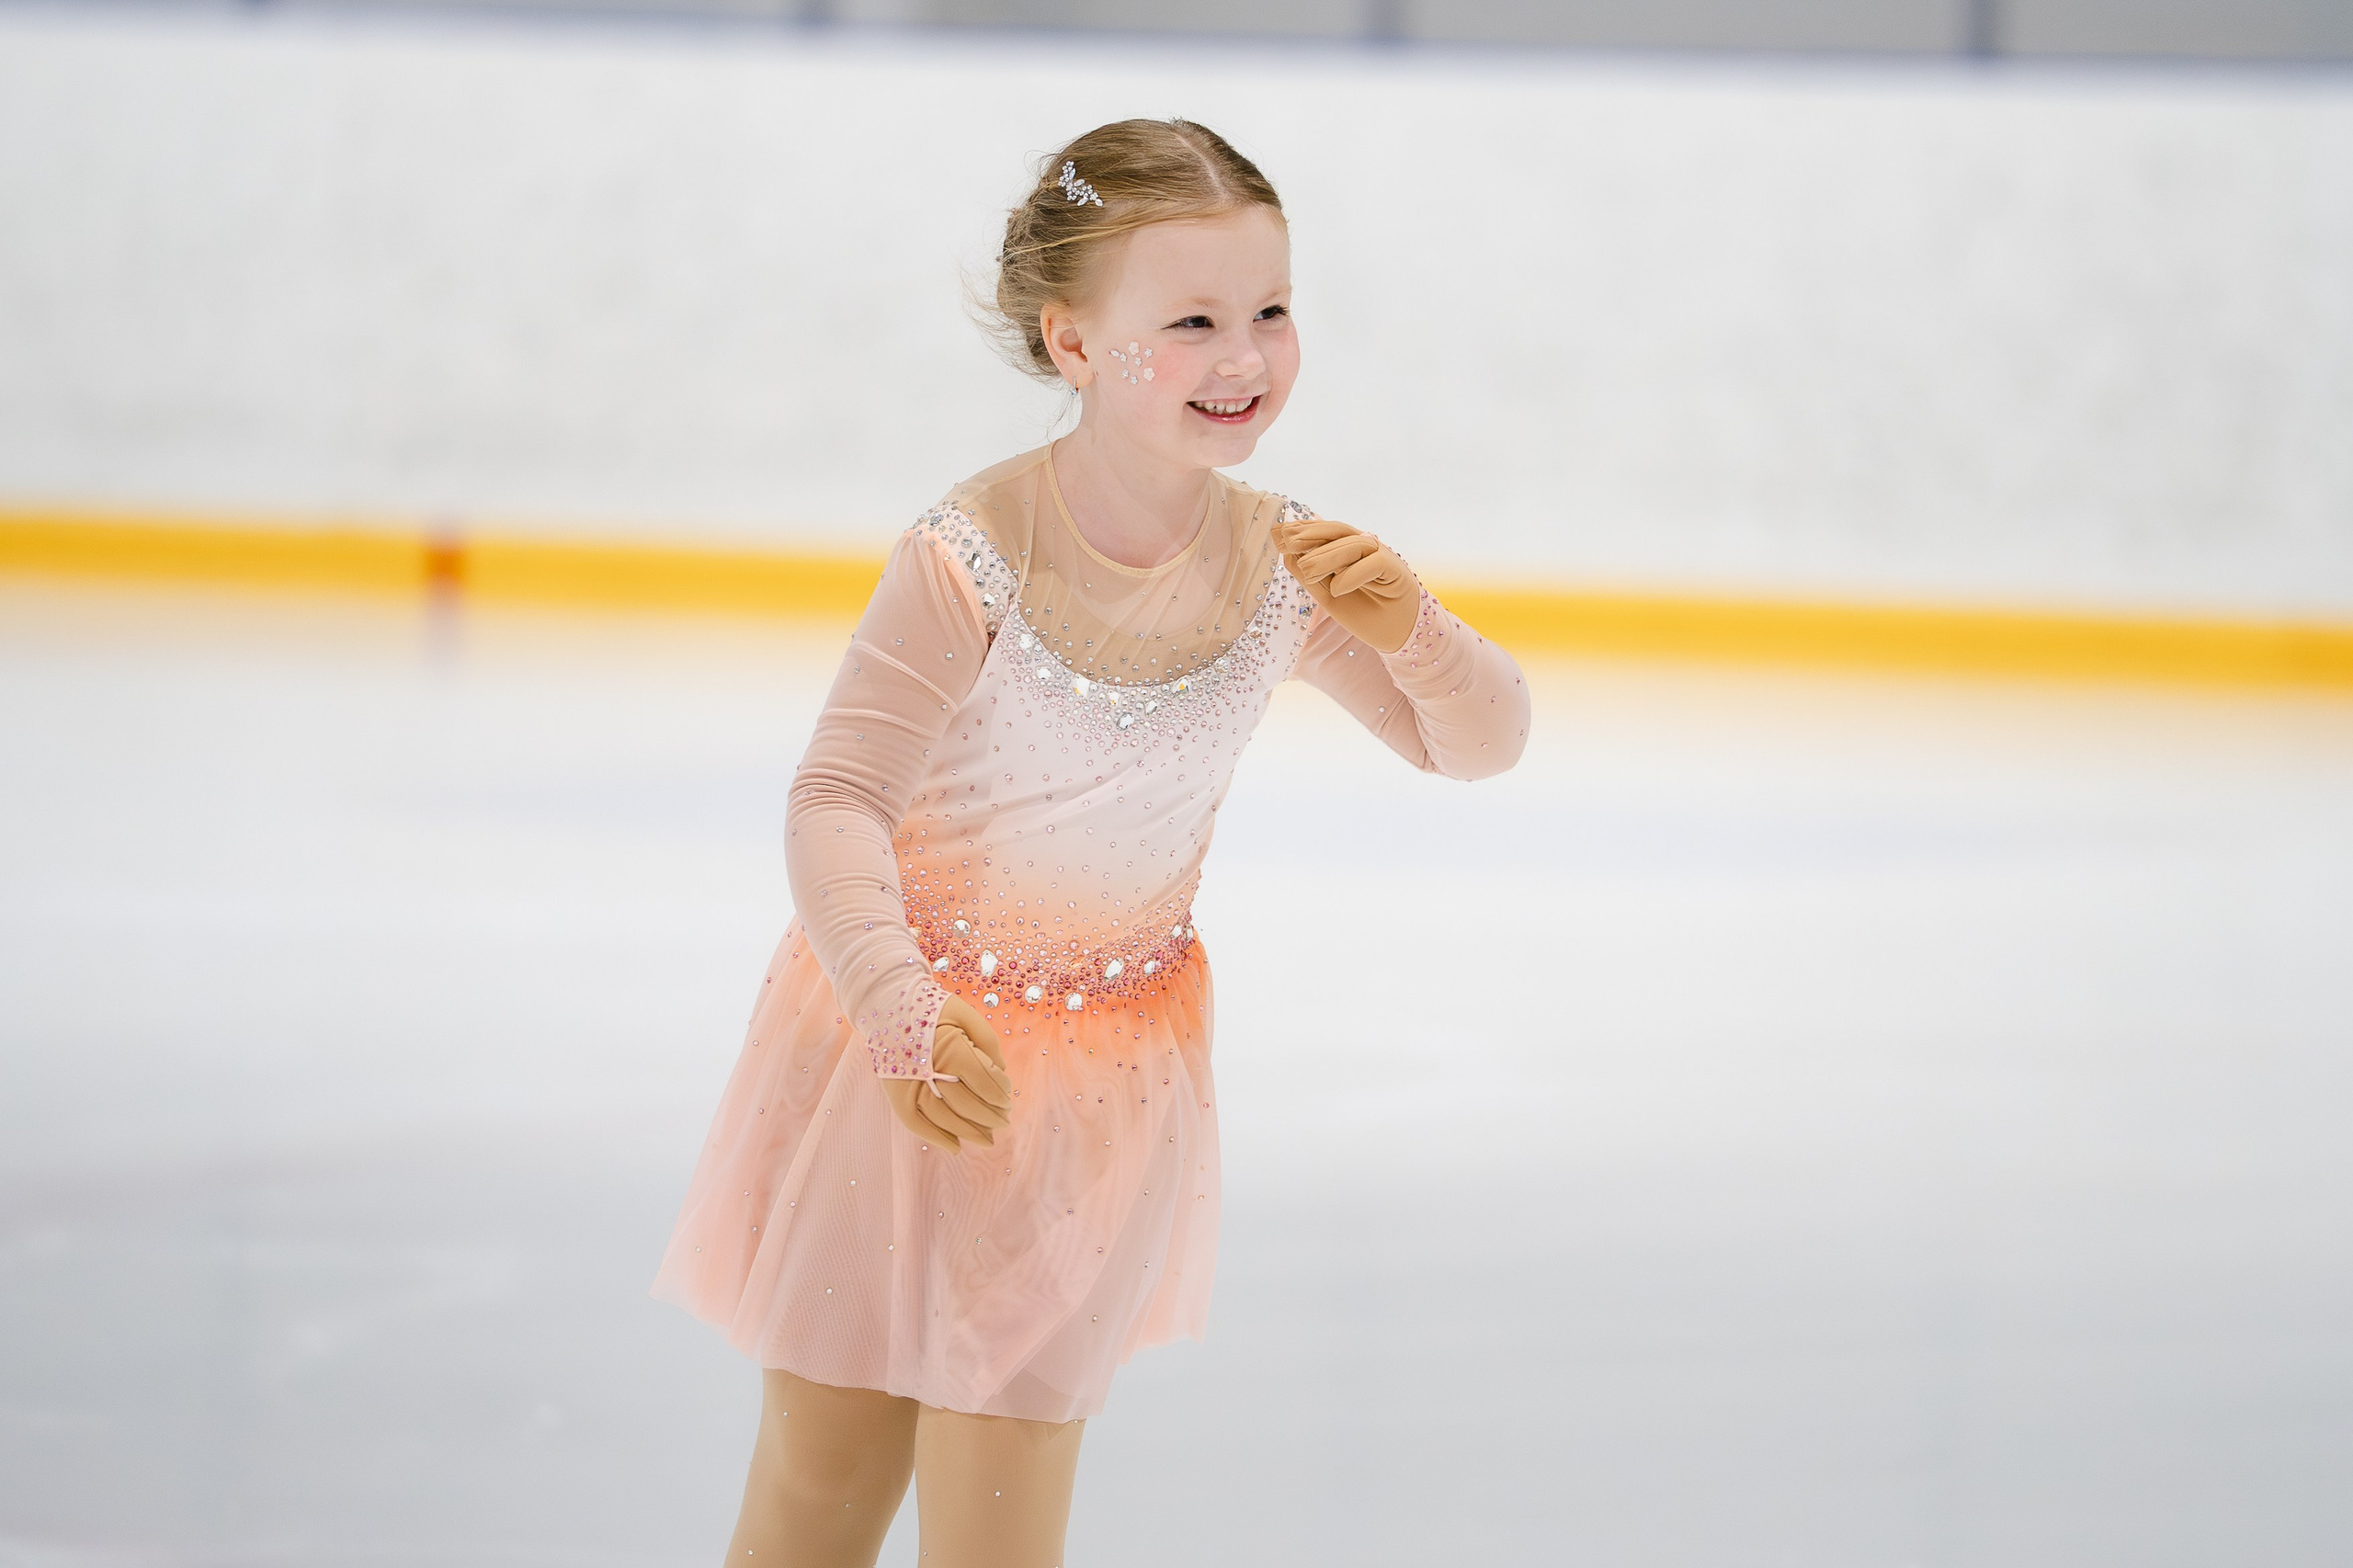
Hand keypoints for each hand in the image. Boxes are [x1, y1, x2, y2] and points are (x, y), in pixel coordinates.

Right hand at [881, 996, 1013, 1151]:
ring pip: (943, 1118)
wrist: (886, 1003)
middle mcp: (930, 1069)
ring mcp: (910, 1083)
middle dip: (990, 1117)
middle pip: (967, 1104)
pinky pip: (914, 1123)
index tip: (1007, 1100)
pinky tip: (955, 1146)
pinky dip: (935, 1137)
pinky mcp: (896, 1092)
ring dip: (968, 1132)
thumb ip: (987, 1042)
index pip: (984, 1082)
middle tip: (1003, 1122)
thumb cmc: (931, 1007)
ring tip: (987, 1139)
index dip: (1000, 1095)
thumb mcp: (965, 1013)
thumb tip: (1002, 1074)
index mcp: (951, 1047)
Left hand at [1274, 518, 1421, 653]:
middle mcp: (1364, 548)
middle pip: (1337, 532)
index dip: (1302, 530)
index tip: (1277, 533)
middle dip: (1311, 534)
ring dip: (1327, 556)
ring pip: (1353, 546)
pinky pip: (1374, 564)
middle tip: (1286, 542)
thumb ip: (1311, 577)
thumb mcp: (1328, 596)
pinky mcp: (1395, 570)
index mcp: (1347, 551)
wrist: (1396, 634)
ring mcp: (1381, 556)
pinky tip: (1337, 589)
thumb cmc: (1364, 613)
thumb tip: (1287, 555)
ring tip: (1307, 570)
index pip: (1324, 532)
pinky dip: (1353, 575)